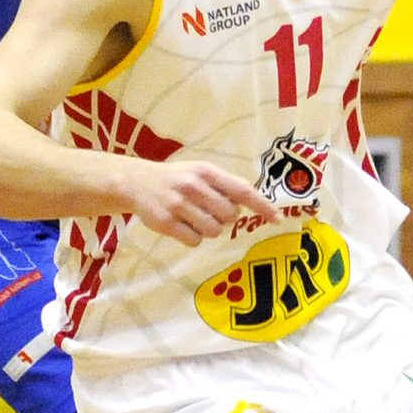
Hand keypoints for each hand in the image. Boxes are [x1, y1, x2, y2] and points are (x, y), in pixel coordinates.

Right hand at [128, 159, 275, 243]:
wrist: (135, 182)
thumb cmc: (175, 178)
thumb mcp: (199, 172)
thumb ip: (224, 185)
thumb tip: (253, 204)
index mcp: (205, 171)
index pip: (241, 190)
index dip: (261, 205)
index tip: (277, 218)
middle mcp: (193, 186)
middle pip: (229, 216)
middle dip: (224, 219)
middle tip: (210, 212)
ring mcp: (178, 205)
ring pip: (213, 231)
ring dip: (208, 230)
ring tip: (193, 218)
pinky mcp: (165, 223)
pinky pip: (194, 241)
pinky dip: (193, 238)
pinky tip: (182, 226)